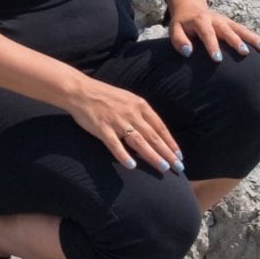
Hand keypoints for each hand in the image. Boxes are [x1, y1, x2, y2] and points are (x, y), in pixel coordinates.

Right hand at [68, 78, 184, 173]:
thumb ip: (140, 114)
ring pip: (139, 142)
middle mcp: (132, 113)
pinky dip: (123, 155)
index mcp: (140, 105)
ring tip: (163, 168)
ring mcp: (117, 121)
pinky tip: (132, 166)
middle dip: (167, 153)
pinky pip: (115, 144)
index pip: (160, 127)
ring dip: (153, 156)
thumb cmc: (105, 96)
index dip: (171, 142)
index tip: (179, 155)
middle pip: (153, 137)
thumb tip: (153, 132)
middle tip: (178, 167)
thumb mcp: (128, 100)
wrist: (80, 90)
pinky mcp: (102, 128)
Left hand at [164, 0, 259, 61]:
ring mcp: (226, 21)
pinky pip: (246, 31)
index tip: (217, 59)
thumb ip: (179, 40)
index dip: (212, 46)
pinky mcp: (232, 24)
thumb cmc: (182, 23)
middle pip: (228, 30)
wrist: (190, 6)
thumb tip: (188, 53)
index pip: (207, 34)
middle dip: (236, 42)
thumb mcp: (174, 29)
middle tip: (244, 53)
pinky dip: (256, 38)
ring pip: (242, 29)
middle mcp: (216, 20)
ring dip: (254, 39)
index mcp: (201, 21)